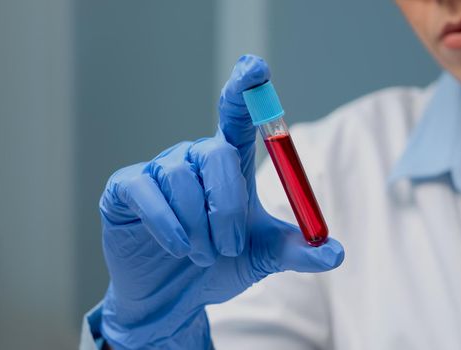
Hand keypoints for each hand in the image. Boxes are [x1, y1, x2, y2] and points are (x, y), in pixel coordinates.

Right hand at [99, 54, 344, 349]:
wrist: (172, 298)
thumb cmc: (217, 267)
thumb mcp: (261, 258)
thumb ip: (294, 251)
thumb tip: (334, 252)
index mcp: (228, 164)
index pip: (237, 116)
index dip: (244, 89)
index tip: (255, 67)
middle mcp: (193, 158)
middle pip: (215, 153)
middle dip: (227, 209)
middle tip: (229, 248)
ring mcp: (158, 171)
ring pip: (182, 179)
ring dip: (198, 227)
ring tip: (201, 256)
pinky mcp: (126, 189)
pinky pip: (147, 192)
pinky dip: (166, 223)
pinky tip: (176, 247)